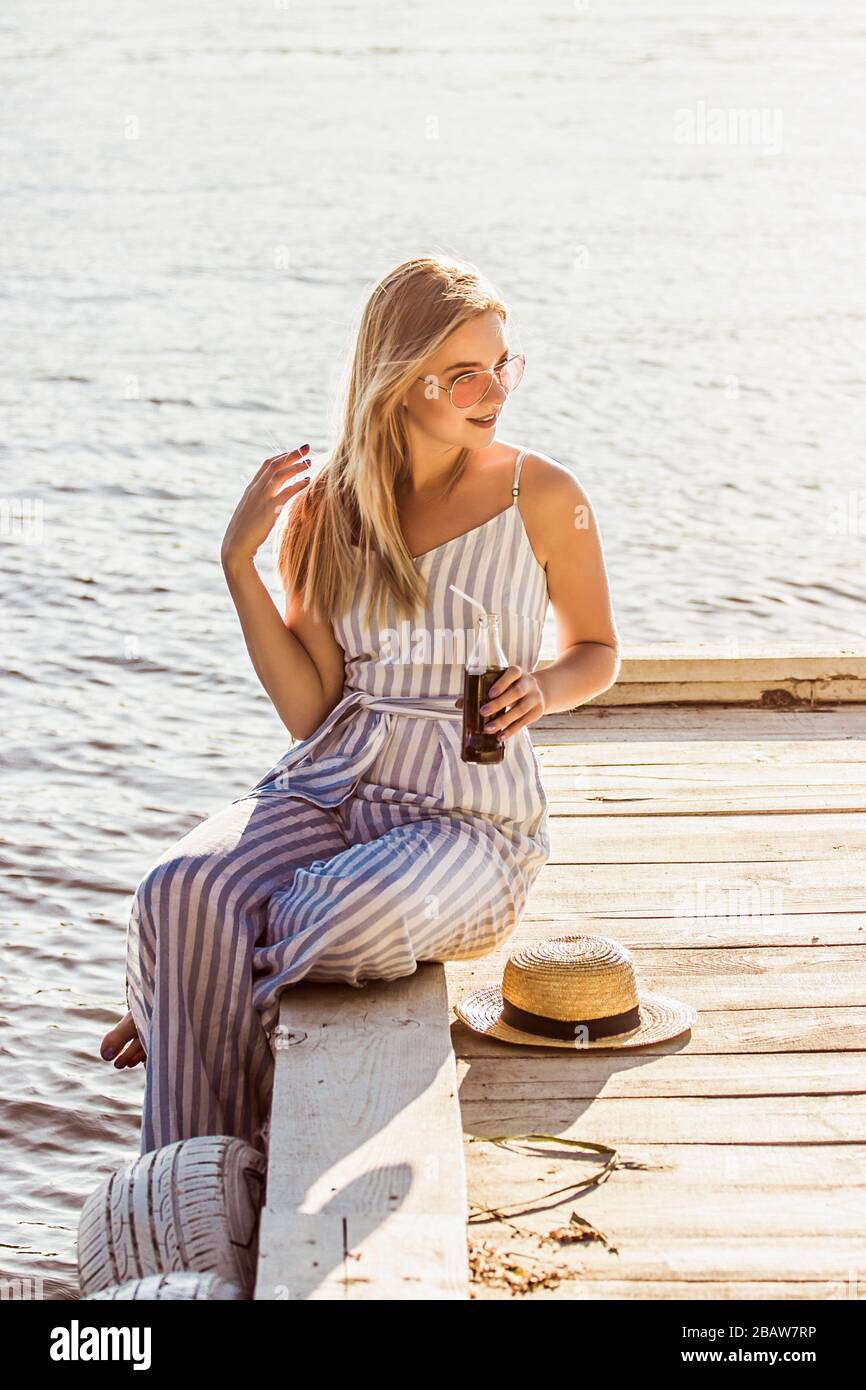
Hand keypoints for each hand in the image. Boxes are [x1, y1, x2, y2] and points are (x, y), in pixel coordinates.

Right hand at [221, 443, 310, 569]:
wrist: (235, 547)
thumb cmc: (245, 533)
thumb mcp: (252, 512)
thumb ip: (262, 503)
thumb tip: (275, 500)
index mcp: (251, 489)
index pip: (267, 465)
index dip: (282, 455)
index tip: (295, 452)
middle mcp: (255, 490)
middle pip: (275, 465)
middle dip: (291, 454)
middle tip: (307, 448)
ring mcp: (261, 499)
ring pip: (279, 474)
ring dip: (296, 467)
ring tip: (309, 463)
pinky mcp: (268, 510)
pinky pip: (285, 493)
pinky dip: (297, 485)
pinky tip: (308, 481)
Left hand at [454, 665, 546, 741]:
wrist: (540, 691)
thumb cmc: (512, 687)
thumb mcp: (502, 684)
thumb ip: (481, 691)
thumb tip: (458, 704)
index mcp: (517, 672)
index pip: (512, 673)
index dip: (502, 683)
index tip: (490, 693)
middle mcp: (528, 683)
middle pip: (516, 692)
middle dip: (499, 703)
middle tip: (482, 712)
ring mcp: (535, 697)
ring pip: (520, 709)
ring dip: (504, 720)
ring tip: (488, 729)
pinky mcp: (537, 711)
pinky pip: (524, 722)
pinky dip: (512, 730)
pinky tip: (501, 736)